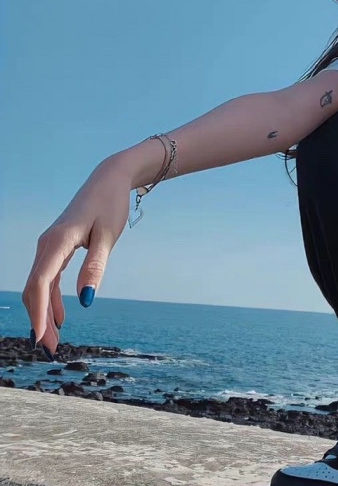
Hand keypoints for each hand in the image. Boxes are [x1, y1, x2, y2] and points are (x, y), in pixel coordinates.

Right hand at [22, 157, 131, 356]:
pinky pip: (48, 276)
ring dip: (44, 312)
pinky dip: (51, 297)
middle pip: (35, 288)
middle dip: (40, 320)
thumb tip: (85, 299)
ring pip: (40, 284)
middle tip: (50, 349)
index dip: (39, 312)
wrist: (109, 179)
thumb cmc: (111, 205)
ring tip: (54, 340)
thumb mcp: (109, 236)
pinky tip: (61, 316)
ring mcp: (49, 245)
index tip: (42, 337)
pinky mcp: (56, 245)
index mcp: (58, 241)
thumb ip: (95, 266)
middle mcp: (47, 243)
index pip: (41, 282)